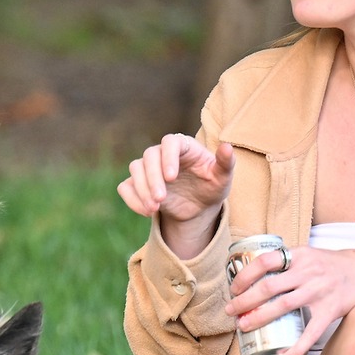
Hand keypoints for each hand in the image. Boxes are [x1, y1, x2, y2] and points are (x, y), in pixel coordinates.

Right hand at [118, 135, 235, 255]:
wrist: (198, 206)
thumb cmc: (212, 186)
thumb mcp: (222, 177)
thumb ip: (226, 162)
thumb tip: (228, 147)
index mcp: (183, 146)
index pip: (170, 142)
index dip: (168, 157)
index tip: (171, 177)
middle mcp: (162, 153)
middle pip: (149, 156)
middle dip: (152, 179)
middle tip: (161, 199)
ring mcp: (148, 168)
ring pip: (135, 169)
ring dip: (142, 189)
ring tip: (154, 208)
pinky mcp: (138, 183)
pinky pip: (126, 187)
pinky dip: (133, 199)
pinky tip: (147, 211)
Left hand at [225, 245, 354, 354]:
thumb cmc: (331, 264)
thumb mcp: (308, 254)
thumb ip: (285, 262)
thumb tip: (252, 276)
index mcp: (300, 255)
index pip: (265, 261)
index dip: (245, 275)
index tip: (233, 287)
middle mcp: (308, 273)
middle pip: (269, 287)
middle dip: (244, 300)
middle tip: (230, 311)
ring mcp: (319, 293)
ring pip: (282, 307)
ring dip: (259, 318)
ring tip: (242, 326)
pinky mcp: (330, 311)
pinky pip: (310, 333)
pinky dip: (295, 348)